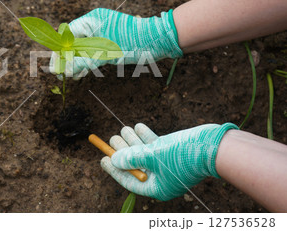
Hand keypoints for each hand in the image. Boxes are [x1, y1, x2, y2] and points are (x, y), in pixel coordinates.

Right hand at [49, 8, 182, 78]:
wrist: (158, 40)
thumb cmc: (132, 43)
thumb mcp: (105, 54)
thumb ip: (83, 62)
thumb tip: (64, 71)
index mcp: (92, 20)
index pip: (68, 34)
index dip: (59, 50)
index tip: (54, 65)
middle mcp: (95, 24)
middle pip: (74, 40)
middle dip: (66, 57)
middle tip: (59, 73)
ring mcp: (102, 32)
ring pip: (83, 47)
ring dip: (75, 61)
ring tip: (70, 75)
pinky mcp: (109, 41)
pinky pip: (93, 50)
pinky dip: (86, 60)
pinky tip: (80, 72)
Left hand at [100, 122, 237, 200]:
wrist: (213, 146)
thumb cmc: (183, 156)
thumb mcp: (153, 157)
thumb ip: (132, 158)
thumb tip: (114, 159)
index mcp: (158, 187)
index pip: (131, 181)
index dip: (115, 170)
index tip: (103, 158)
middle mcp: (162, 177)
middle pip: (136, 164)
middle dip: (123, 151)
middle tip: (111, 139)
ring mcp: (167, 163)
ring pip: (144, 152)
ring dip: (133, 141)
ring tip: (122, 129)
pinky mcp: (172, 150)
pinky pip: (155, 145)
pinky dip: (146, 136)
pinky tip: (138, 127)